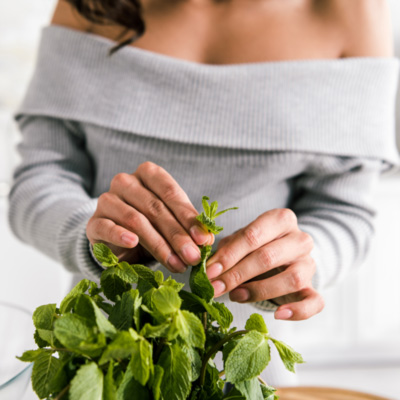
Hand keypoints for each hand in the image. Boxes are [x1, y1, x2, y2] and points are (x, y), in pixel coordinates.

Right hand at [86, 162, 213, 271]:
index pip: (171, 193)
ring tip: (176, 264)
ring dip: (159, 245)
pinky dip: (120, 235)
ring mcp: (107, 200)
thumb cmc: (150, 224)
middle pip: (156, 208)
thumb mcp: (171, 220)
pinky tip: (133, 243)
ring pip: (136, 220)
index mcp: (148, 173)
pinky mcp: (94, 222)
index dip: (189, 217)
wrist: (117, 236)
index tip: (204, 240)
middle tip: (193, 257)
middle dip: (178, 236)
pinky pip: (107, 227)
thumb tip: (206, 240)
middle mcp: (126, 182)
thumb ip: (186, 225)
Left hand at [205, 208, 323, 320]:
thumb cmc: (256, 245)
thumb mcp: (240, 241)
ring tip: (236, 296)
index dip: (229, 255)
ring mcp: (309, 263)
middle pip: (268, 256)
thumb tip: (209, 268)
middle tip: (216, 287)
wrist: (284, 255)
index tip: (210, 271)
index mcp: (280, 219)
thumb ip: (226, 250)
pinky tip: (278, 315)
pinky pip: (315, 301)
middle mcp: (299, 239)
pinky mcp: (313, 286)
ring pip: (291, 278)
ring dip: (259, 290)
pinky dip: (299, 311)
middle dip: (237, 274)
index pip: (253, 235)